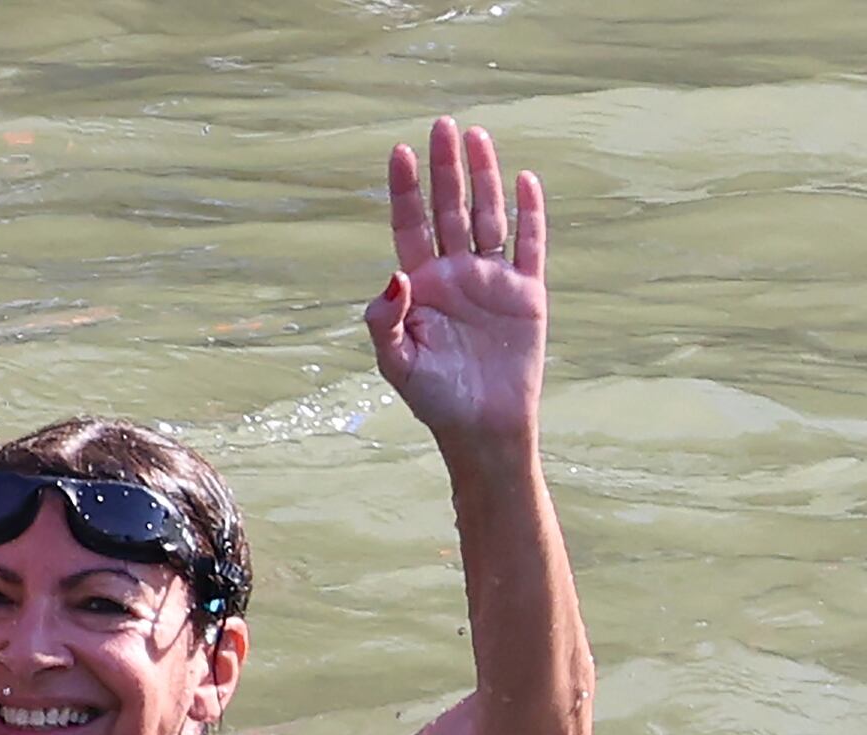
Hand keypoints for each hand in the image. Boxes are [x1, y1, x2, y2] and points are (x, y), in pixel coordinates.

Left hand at [364, 118, 547, 447]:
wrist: (483, 429)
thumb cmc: (433, 399)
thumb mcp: (396, 362)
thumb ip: (384, 320)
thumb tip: (393, 275)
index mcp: (420, 286)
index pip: (409, 225)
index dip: (405, 189)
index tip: (400, 151)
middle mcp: (455, 274)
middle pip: (449, 209)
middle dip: (445, 168)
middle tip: (442, 124)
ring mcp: (492, 281)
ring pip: (487, 217)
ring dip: (483, 178)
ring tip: (477, 136)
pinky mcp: (527, 295)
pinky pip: (530, 246)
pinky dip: (530, 214)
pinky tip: (525, 179)